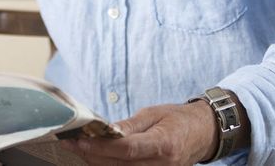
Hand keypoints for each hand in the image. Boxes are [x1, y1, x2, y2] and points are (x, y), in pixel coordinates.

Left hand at [60, 101, 215, 164]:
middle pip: (118, 165)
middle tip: (70, 142)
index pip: (127, 149)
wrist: (204, 134)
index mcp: (163, 144)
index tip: (79, 140)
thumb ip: (129, 125)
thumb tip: (104, 129)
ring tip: (79, 148)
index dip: (100, 147)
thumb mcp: (153, 113)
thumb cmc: (179, 119)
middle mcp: (162, 165)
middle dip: (90, 155)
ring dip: (96, 162)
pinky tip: (96, 156)